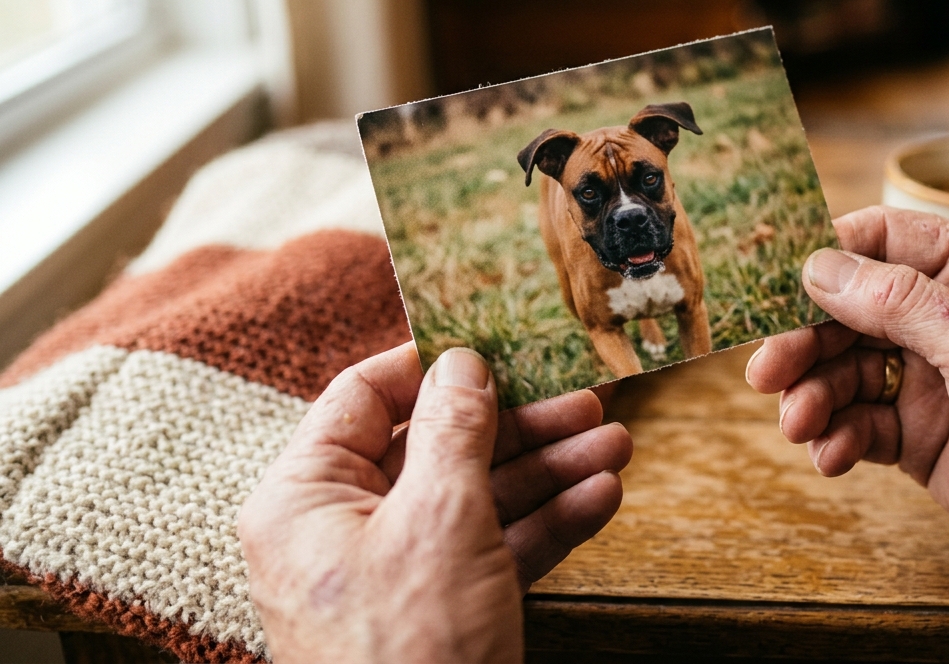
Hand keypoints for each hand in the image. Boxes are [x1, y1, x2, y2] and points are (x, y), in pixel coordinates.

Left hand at [239, 344, 631, 663]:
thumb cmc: (406, 651)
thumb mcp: (438, 519)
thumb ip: (454, 430)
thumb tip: (461, 363)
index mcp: (306, 498)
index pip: (363, 398)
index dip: (431, 365)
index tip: (495, 342)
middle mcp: (344, 530)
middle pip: (437, 447)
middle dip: (520, 425)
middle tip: (585, 400)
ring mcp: (396, 574)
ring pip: (477, 498)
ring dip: (549, 471)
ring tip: (615, 444)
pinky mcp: (440, 612)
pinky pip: (493, 550)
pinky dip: (546, 525)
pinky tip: (600, 497)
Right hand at [746, 206, 948, 638]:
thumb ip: (898, 301)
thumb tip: (818, 266)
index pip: (882, 242)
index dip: (824, 257)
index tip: (769, 283)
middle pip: (849, 310)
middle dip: (804, 341)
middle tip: (766, 370)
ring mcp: (932, 379)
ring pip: (845, 371)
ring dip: (814, 396)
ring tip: (799, 424)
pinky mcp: (921, 436)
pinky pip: (859, 425)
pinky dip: (837, 438)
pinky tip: (831, 455)